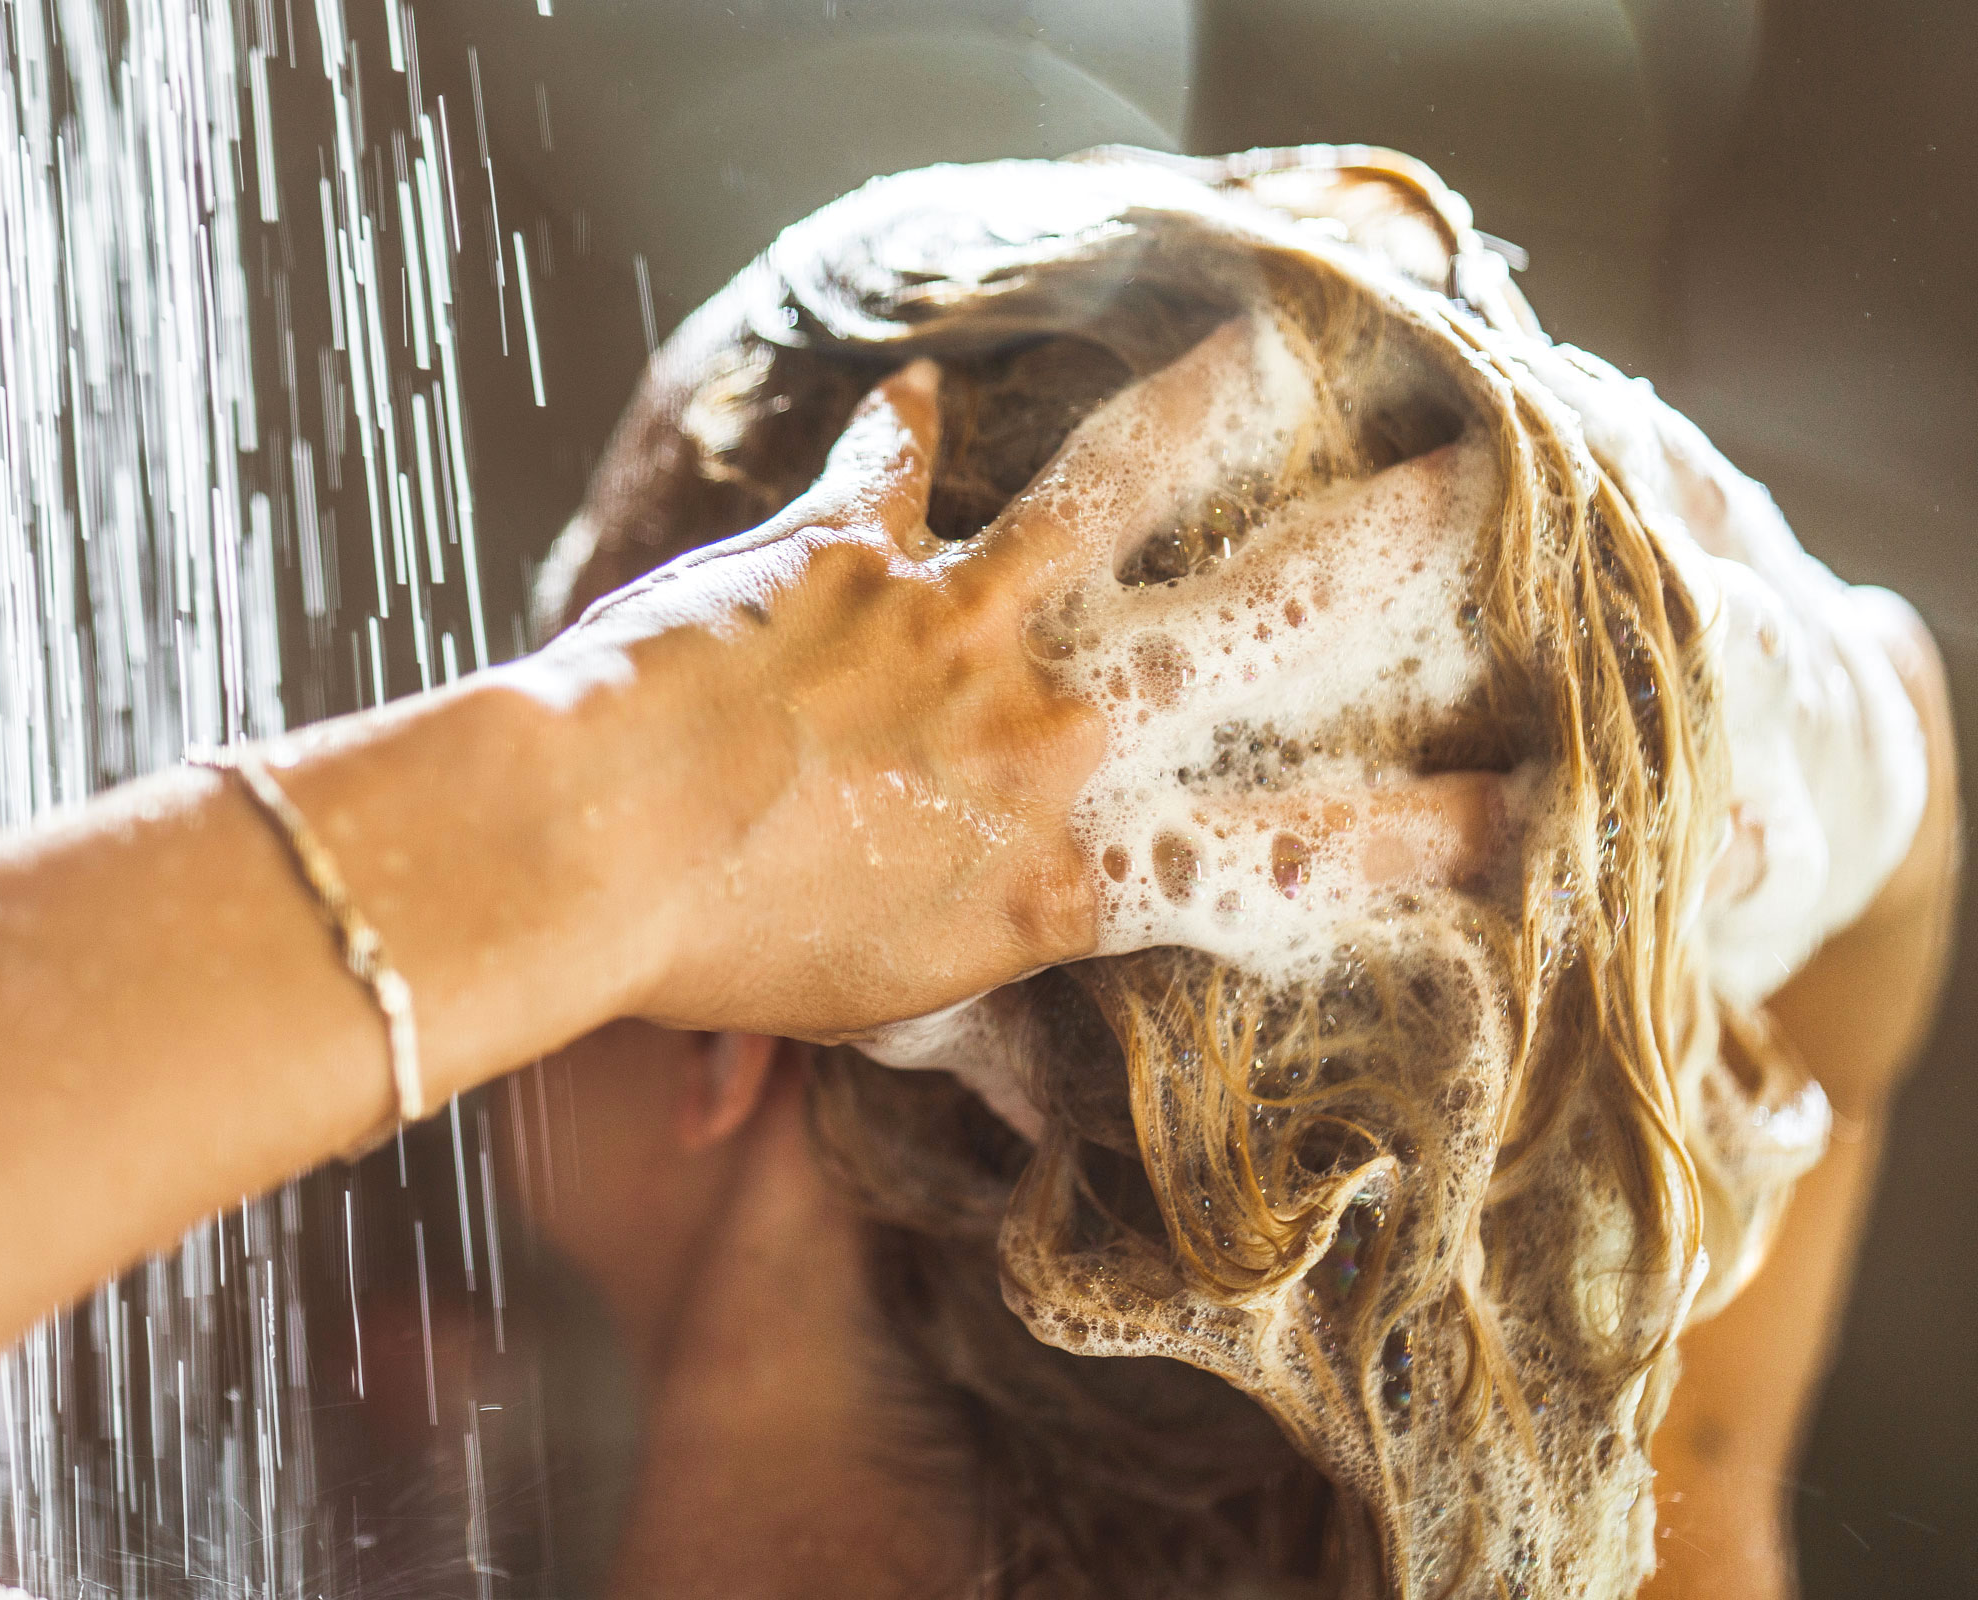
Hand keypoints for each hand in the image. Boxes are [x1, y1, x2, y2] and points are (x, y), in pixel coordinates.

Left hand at [540, 317, 1513, 1050]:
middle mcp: (1047, 732)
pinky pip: (891, 462)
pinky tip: (912, 382)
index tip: (1524, 806)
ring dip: (1201, 412)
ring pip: (1119, 489)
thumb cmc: (729, 961)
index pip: (1284, 856)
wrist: (596, 852)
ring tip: (1272, 348)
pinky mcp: (856, 550)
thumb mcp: (878, 1018)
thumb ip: (970, 1029)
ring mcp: (961, 622)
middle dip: (1382, 557)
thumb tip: (1028, 1097)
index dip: (1419, 831)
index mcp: (1063, 869)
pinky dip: (898, 428)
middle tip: (1471, 493)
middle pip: (1255, 628)